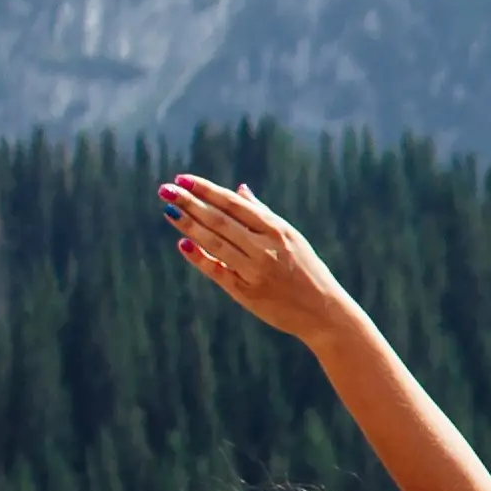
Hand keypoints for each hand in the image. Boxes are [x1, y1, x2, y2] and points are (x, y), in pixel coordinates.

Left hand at [160, 175, 371, 348]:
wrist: (325, 312)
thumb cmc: (307, 271)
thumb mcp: (291, 238)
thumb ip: (263, 214)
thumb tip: (238, 190)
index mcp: (277, 230)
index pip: (234, 204)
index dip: (206, 190)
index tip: (182, 179)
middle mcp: (265, 247)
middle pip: (220, 220)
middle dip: (190, 203)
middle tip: (165, 190)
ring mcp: (255, 270)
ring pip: (215, 243)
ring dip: (189, 225)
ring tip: (168, 209)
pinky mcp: (247, 292)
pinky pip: (218, 271)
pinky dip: (200, 258)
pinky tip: (183, 244)